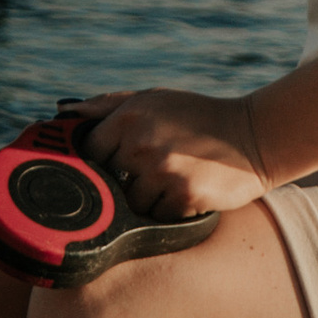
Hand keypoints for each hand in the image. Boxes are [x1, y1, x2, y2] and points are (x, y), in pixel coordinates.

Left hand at [74, 86, 268, 220]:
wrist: (254, 136)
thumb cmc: (197, 117)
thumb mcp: (152, 99)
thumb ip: (105, 105)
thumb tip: (62, 113)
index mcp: (129, 116)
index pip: (89, 153)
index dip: (102, 161)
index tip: (120, 162)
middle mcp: (142, 142)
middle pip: (108, 183)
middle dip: (125, 182)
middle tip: (155, 170)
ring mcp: (163, 171)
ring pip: (132, 205)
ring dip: (148, 200)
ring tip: (173, 180)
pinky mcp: (185, 196)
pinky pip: (158, 217)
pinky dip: (170, 211)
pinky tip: (188, 191)